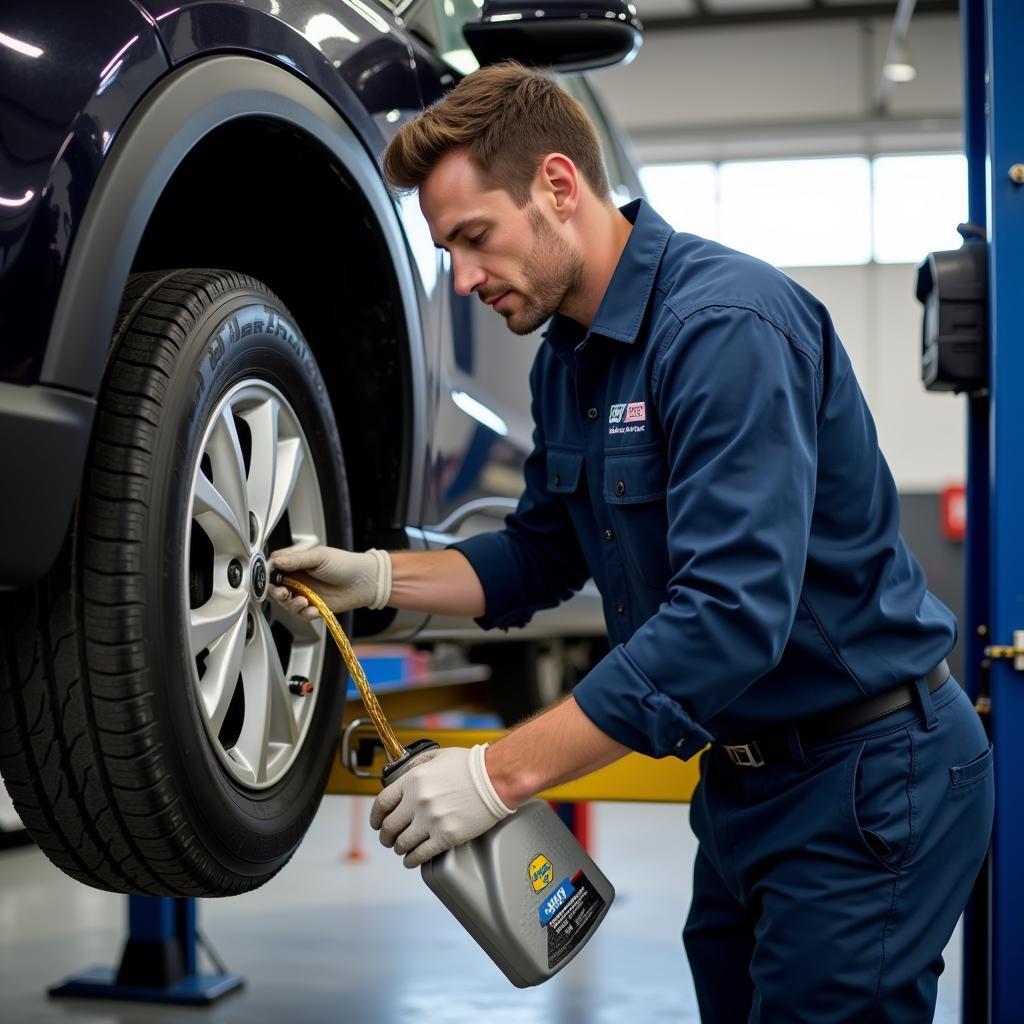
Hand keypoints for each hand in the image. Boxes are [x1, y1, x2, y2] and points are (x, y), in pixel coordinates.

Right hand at [268, 544, 391, 618]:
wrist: (365, 582)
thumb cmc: (345, 564)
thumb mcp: (319, 557)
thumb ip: (295, 560)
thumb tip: (275, 562)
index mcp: (297, 562)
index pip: (274, 567)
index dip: (269, 574)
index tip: (270, 579)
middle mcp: (298, 578)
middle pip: (276, 588)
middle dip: (277, 593)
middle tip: (283, 593)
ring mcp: (305, 593)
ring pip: (287, 603)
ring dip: (292, 605)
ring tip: (302, 602)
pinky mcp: (313, 606)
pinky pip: (301, 614)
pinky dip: (305, 614)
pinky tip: (313, 610)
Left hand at [370, 745, 512, 867]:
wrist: (496, 778)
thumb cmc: (473, 765)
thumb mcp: (439, 756)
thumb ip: (420, 765)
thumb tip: (409, 773)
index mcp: (413, 780)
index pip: (382, 803)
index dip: (376, 816)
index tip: (377, 822)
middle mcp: (418, 801)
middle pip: (389, 826)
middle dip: (386, 836)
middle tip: (388, 839)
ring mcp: (431, 820)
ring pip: (402, 843)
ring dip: (399, 848)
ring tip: (401, 849)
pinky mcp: (446, 836)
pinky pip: (421, 854)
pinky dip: (412, 860)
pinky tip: (412, 860)